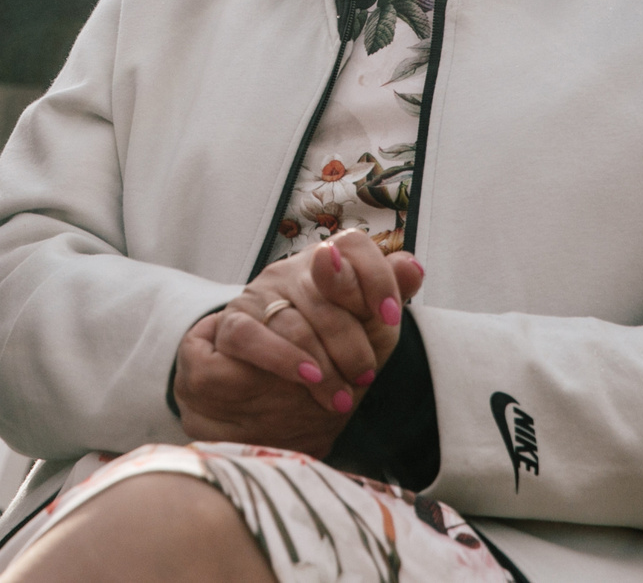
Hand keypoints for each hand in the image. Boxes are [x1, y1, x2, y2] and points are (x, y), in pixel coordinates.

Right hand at [173, 230, 424, 447]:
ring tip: (342, 398)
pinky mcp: (229, 325)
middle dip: (352, 340)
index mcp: (326, 264)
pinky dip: (283, 359)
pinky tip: (308, 379)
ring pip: (294, 321)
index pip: (352, 245)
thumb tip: (414, 267)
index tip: (390, 318)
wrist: (261, 395)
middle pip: (325, 290)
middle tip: (364, 376)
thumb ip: (386, 295)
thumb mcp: (364, 328)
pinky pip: (252, 336)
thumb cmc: (323, 353)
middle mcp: (290, 272)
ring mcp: (257, 295)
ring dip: (325, 364)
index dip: (375, 277)